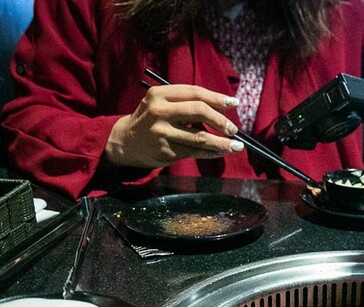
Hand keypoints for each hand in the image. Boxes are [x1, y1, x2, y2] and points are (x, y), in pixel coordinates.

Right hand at [105, 84, 243, 167]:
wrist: (125, 142)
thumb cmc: (151, 119)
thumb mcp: (162, 103)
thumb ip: (186, 102)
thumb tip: (222, 108)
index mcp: (160, 94)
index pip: (194, 92)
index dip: (217, 98)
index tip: (233, 103)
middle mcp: (160, 111)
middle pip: (199, 111)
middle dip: (221, 120)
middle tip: (234, 129)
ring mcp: (162, 132)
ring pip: (200, 137)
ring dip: (222, 143)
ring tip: (236, 146)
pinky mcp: (166, 150)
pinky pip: (195, 152)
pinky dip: (211, 153)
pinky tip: (221, 152)